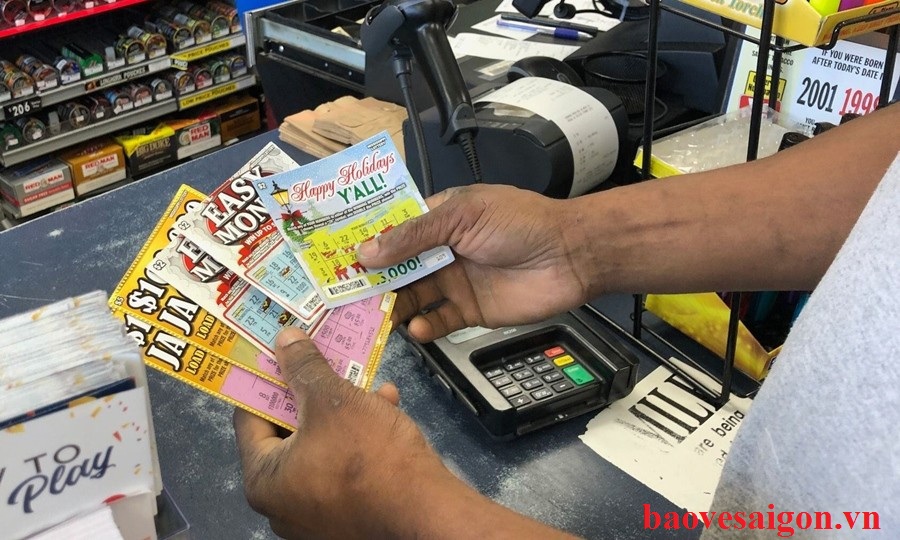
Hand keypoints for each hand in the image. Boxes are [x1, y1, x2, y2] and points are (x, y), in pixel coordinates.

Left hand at [234, 328, 579, 538]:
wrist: (424, 510)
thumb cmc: (368, 455)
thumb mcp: (334, 400)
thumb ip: (304, 368)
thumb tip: (284, 340)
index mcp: (263, 480)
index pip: (248, 418)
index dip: (264, 380)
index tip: (278, 354)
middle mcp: (282, 503)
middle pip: (289, 433)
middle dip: (312, 393)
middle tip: (322, 361)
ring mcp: (316, 513)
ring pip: (322, 446)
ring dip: (343, 410)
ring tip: (364, 381)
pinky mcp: (350, 515)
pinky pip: (345, 466)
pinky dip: (360, 437)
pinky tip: (386, 407)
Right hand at [357, 185, 588, 341]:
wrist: (570, 255)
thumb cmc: (518, 223)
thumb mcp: (462, 217)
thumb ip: (415, 236)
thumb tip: (366, 251)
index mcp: (438, 220)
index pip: (393, 231)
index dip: (366, 243)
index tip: (333, 257)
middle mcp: (441, 251)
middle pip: (396, 269)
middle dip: (372, 281)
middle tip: (343, 297)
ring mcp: (454, 283)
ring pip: (412, 297)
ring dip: (393, 307)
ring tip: (374, 318)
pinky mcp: (469, 312)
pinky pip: (438, 321)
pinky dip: (425, 327)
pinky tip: (418, 328)